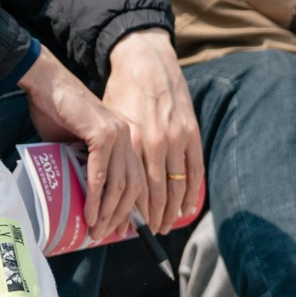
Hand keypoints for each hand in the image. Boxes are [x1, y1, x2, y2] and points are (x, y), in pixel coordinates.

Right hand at [19, 48, 145, 240]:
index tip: (121, 228)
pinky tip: (89, 212)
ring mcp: (118, 134)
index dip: (132, 207)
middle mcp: (128, 136)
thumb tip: (82, 193)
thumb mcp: (76, 142)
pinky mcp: (102, 133)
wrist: (45, 83)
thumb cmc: (55, 111)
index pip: (138, 179)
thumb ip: (85, 162)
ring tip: (95, 229)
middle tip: (106, 234)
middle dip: (121, 215)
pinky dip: (95, 196)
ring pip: (120, 183)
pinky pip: (100, 173)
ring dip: (108, 211)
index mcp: (127, 139)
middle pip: (134, 186)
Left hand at [100, 28, 203, 232]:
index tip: (123, 228)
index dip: (127, 211)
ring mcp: (176, 138)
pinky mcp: (192, 133)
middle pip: (154, 192)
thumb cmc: (122, 92)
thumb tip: (100, 179)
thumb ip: (109, 148)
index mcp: (130, 141)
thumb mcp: (109, 120)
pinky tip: (186, 208)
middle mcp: (154, 142)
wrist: (146, 62)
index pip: (131, 187)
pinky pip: (195, 171)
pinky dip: (192, 193)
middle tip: (147, 234)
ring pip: (176, 186)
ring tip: (165, 226)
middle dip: (150, 218)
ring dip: (171, 211)